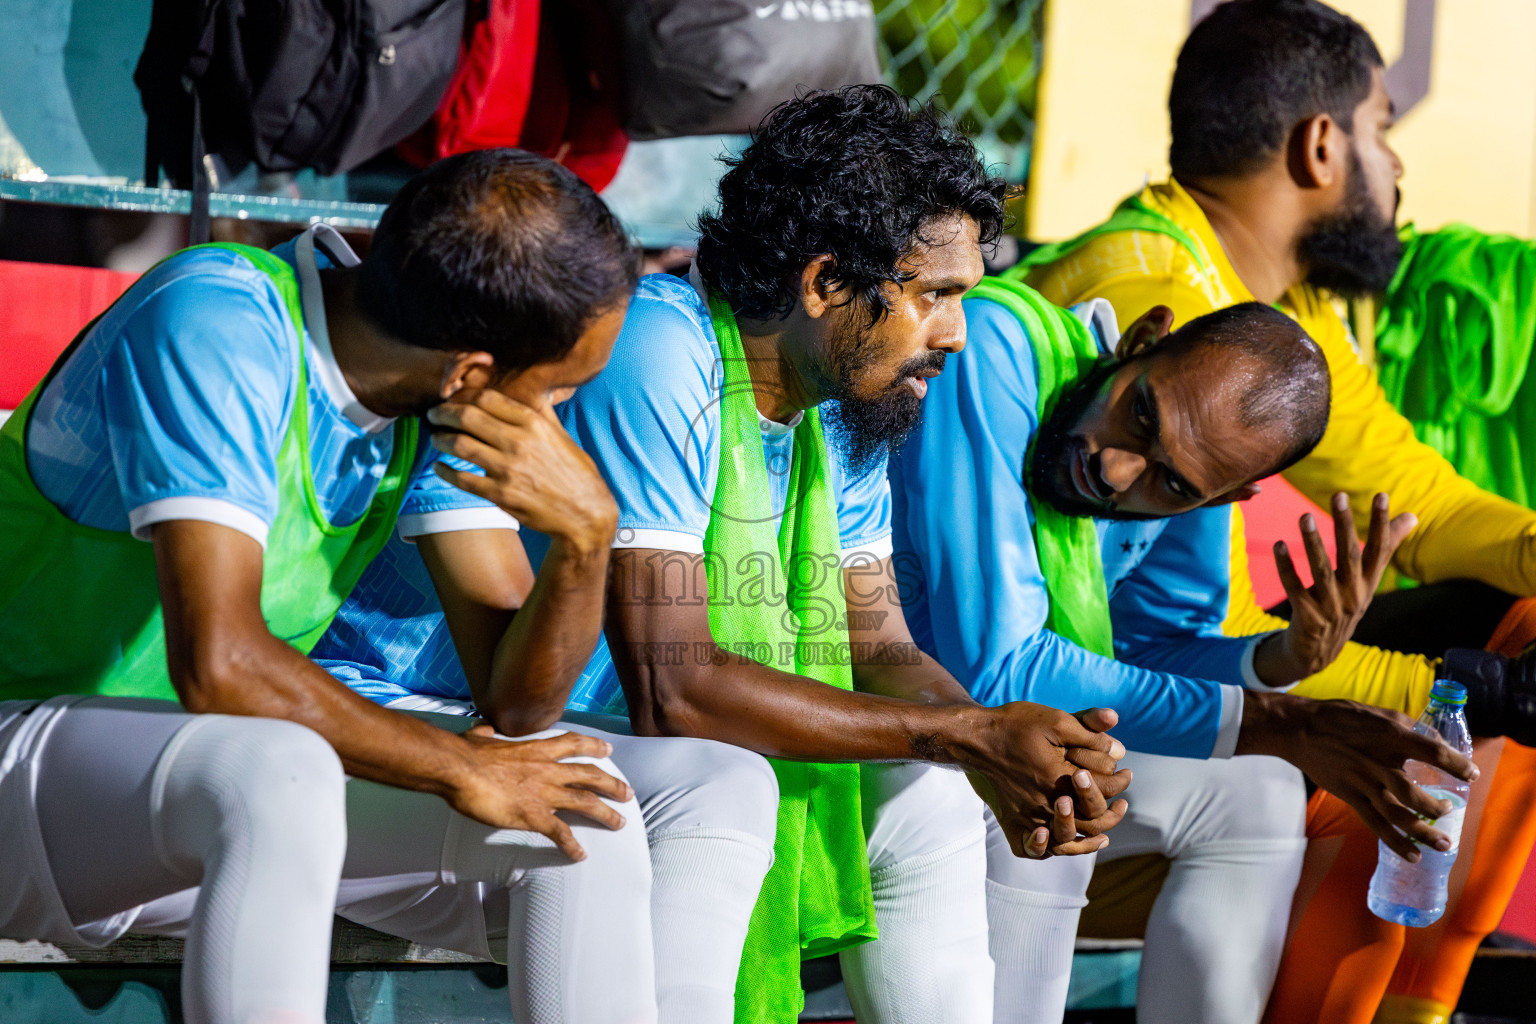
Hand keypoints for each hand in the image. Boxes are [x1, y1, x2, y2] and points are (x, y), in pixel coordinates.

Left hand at [427, 389, 617, 551]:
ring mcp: (508, 469)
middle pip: (468, 417)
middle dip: (443, 413)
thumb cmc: (576, 473)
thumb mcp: (561, 436)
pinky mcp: (500, 495)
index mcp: (534, 423)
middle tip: (434, 415)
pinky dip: (445, 470)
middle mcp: (519, 442)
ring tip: (435, 438)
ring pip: (459, 445)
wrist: (585, 513)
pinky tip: (439, 466)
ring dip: (440, 439)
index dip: (464, 395)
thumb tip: (530, 389)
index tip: (454, 399)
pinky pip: (462, 478)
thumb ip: (541, 412)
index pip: (488, 398)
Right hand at [446, 726, 633, 860]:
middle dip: (612, 785)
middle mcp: (547, 770)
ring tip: (619, 823)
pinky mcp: (534, 816)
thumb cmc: (466, 754)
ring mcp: (543, 793)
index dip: (593, 747)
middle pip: (590, 775)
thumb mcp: (480, 738)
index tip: (607, 750)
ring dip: (605, 814)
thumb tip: (483, 731)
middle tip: (627, 794)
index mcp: (536, 750)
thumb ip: (486, 735)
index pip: (573, 744)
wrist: (460, 769)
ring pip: (585, 803)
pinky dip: (571, 845)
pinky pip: (560, 833)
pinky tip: (579, 855)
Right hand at [962, 704, 1131, 857]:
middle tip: (1123, 806)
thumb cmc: (1015, 725)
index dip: (1119, 785)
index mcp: (1059, 781)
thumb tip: (1119, 749)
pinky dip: (1047, 851)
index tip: (1127, 774)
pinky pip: (1030, 849)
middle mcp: (1043, 805)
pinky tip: (1059, 845)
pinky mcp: (1010, 821)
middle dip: (1111, 816)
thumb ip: (1090, 731)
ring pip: (1063, 843)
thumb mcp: (1056, 719)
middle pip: (1088, 824)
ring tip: (1104, 836)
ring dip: (1088, 843)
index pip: (1100, 795)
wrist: (975, 737)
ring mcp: (1026, 817)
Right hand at [1238, 692, 1476, 860]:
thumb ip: (1408, 727)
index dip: (1456, 764)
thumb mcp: (1378, 713)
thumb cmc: (1340, 717)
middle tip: (1449, 809)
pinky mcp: (1351, 796)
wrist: (1300, 730)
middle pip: (1413, 792)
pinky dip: (1395, 842)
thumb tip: (1435, 740)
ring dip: (1422, 831)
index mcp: (1389, 736)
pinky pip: (1376, 824)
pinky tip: (1412, 855)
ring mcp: (1363, 783)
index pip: (1432, 751)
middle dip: (1436, 806)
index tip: (1471, 773)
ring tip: (1442, 843)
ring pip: (1397, 815)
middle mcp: (1378, 763)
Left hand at [1254, 492, 1415, 685]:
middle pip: (1350, 555)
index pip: (1379, 550)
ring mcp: (1330, 607)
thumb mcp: (1367, 580)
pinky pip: (1294, 587)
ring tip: (1303, 516)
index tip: (1381, 495)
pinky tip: (1279, 545)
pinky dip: (1286, 566)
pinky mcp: (1307, 616)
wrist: (1318, 653)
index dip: (1382, 524)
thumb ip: (1386, 547)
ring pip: (1320, 570)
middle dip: (1345, 525)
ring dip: (1312, 542)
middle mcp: (1353, 595)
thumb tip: (1412, 516)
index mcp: (1368, 583)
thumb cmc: (1344, 605)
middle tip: (1338, 496)